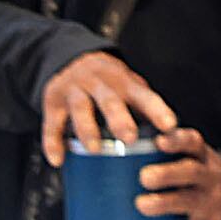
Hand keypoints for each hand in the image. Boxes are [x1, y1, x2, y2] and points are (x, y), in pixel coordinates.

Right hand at [39, 49, 175, 164]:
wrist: (68, 59)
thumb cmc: (106, 82)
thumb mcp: (127, 86)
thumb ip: (141, 107)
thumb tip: (166, 137)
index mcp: (123, 82)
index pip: (143, 95)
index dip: (157, 110)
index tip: (168, 126)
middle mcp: (99, 83)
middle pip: (110, 100)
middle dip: (120, 119)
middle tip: (129, 138)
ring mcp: (74, 91)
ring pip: (80, 109)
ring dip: (88, 129)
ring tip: (94, 150)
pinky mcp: (53, 102)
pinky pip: (52, 124)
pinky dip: (52, 142)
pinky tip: (57, 160)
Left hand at [138, 126, 220, 219]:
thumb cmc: (204, 182)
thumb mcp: (197, 163)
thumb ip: (171, 159)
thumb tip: (120, 160)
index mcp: (203, 158)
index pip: (193, 143)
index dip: (178, 140)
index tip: (160, 141)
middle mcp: (210, 176)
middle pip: (190, 171)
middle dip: (167, 173)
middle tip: (144, 177)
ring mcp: (212, 200)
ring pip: (189, 200)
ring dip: (165, 203)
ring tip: (143, 205)